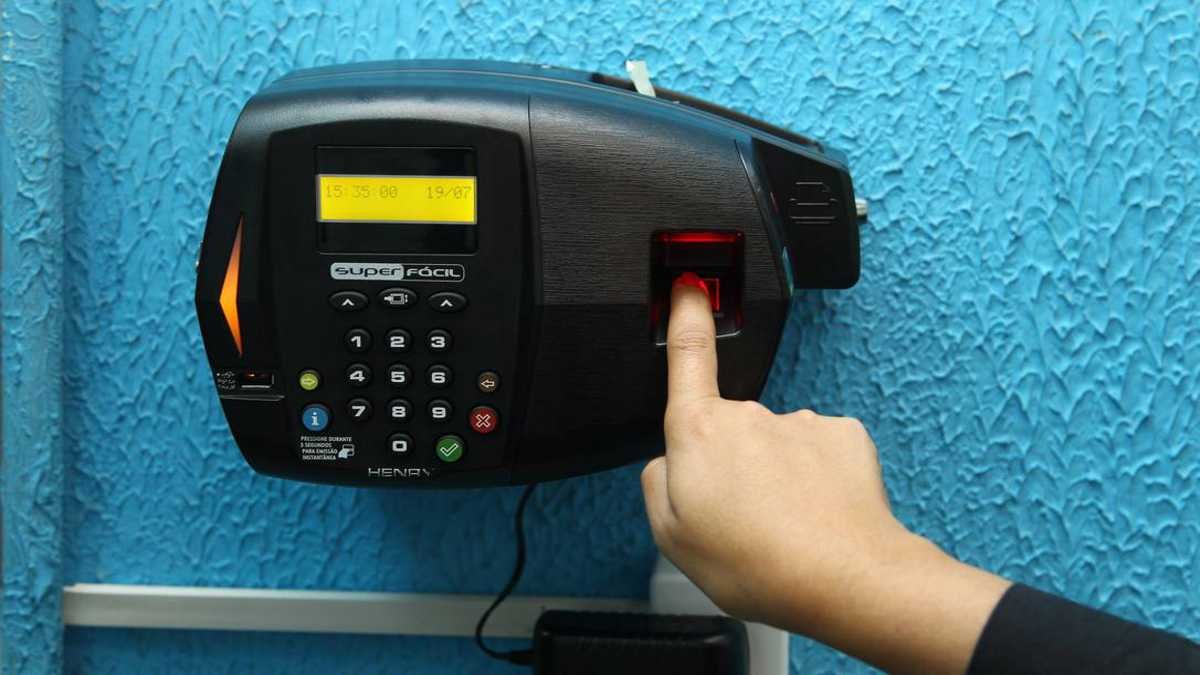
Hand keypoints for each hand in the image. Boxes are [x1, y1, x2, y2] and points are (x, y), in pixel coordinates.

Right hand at [641, 273, 1009, 674]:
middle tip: (742, 519)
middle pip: (730, 429)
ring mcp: (800, 422)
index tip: (688, 285)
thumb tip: (669, 463)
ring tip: (784, 528)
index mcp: (699, 433)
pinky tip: (817, 514)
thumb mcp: (672, 538)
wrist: (845, 578)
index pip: (688, 356)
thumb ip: (657, 486)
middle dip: (734, 464)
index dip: (686, 314)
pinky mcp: (843, 434)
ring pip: (777, 445)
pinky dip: (816, 478)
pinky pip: (819, 451)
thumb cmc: (758, 565)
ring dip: (778, 477)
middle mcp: (749, 416)